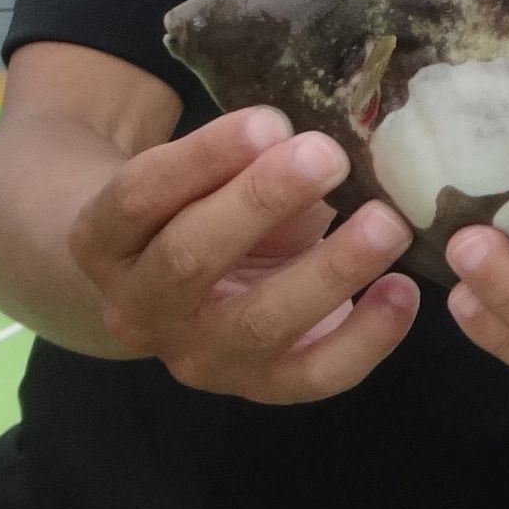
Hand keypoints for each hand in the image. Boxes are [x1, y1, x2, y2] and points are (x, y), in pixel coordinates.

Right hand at [67, 105, 419, 401]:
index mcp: (105, 241)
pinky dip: (365, 336)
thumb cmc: (205, 209)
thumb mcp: (208, 177)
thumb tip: (320, 134)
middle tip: (329, 157)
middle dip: (261, 203)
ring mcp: (197, 357)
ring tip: (388, 223)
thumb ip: (243, 157)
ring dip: (328, 270)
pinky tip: (403, 289)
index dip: (203, 158)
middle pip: (189, 260)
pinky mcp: (260, 387)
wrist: (190, 292)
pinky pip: (313, 375)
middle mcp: (139, 308)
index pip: (139, 197)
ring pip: (256, 324)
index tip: (269, 121)